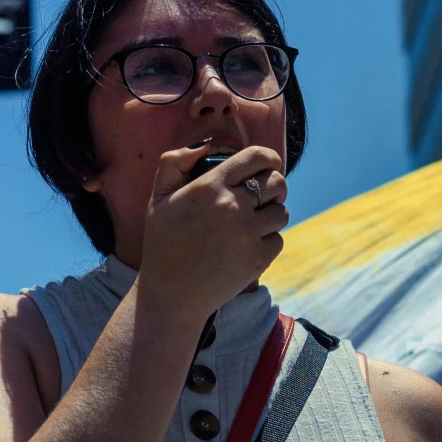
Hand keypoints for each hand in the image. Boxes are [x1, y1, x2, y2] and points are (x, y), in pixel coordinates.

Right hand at [133, 142, 289, 325]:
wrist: (172, 293)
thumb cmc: (163, 243)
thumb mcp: (159, 198)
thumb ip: (174, 163)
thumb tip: (203, 147)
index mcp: (210, 186)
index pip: (258, 157)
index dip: (269, 158)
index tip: (268, 164)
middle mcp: (233, 206)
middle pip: (277, 182)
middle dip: (274, 186)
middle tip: (262, 196)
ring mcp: (249, 233)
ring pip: (282, 212)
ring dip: (271, 214)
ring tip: (251, 223)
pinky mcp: (259, 257)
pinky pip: (278, 239)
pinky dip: (268, 241)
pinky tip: (247, 246)